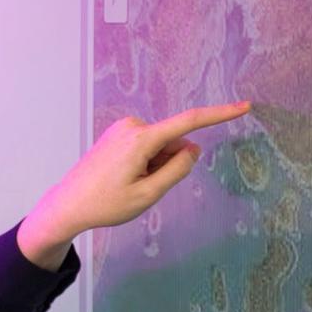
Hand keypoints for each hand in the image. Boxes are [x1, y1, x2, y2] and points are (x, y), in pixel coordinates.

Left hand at [17, 101, 250, 269]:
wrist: (67, 205)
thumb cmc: (105, 204)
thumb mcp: (148, 194)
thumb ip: (176, 170)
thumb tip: (194, 149)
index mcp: (141, 139)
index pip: (189, 123)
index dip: (219, 114)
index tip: (244, 106)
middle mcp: (132, 126)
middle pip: (173, 142)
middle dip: (169, 164)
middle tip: (140, 188)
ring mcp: (123, 128)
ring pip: (160, 146)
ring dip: (155, 166)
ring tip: (127, 184)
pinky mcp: (117, 134)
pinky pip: (146, 146)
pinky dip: (145, 162)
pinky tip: (122, 178)